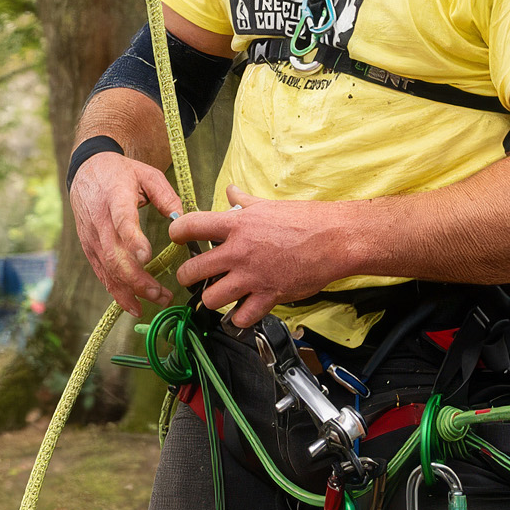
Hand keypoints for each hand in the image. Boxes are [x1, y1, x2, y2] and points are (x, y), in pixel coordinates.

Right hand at [70, 151, 183, 315]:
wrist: (86, 172)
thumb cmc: (121, 174)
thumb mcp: (146, 174)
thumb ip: (166, 195)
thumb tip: (181, 220)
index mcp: (115, 198)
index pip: (122, 221)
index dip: (132, 240)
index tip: (147, 257)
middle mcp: (100, 221)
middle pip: (114, 255)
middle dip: (137, 279)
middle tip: (162, 294)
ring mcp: (92, 238)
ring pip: (107, 270)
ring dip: (130, 291)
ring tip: (155, 301)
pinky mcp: (89, 249)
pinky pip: (101, 274)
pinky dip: (116, 292)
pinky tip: (134, 304)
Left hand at [169, 186, 356, 328]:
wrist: (334, 240)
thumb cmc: (304, 220)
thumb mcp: (268, 205)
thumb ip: (244, 202)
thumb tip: (232, 191)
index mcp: (236, 225)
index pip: (190, 226)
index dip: (176, 234)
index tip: (177, 239)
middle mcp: (239, 251)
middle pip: (192, 271)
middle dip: (187, 276)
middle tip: (194, 276)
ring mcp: (252, 277)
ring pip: (211, 299)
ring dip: (212, 299)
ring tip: (218, 294)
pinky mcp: (268, 297)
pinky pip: (241, 317)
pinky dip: (239, 317)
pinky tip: (243, 308)